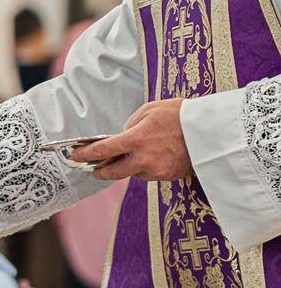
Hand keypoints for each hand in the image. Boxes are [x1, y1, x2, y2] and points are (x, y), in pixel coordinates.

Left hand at [70, 99, 192, 181]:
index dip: (84, 155)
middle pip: (111, 173)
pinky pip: (148, 174)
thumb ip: (130, 125)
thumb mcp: (150, 110)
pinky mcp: (167, 177)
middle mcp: (143, 159)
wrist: (214, 132)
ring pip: (131, 173)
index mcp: (136, 139)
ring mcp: (156, 171)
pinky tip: (152, 157)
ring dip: (126, 167)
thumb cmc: (181, 115)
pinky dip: (144, 168)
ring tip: (130, 156)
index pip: (101, 151)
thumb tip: (120, 138)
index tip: (74, 156)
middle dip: (99, 171)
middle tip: (93, 169)